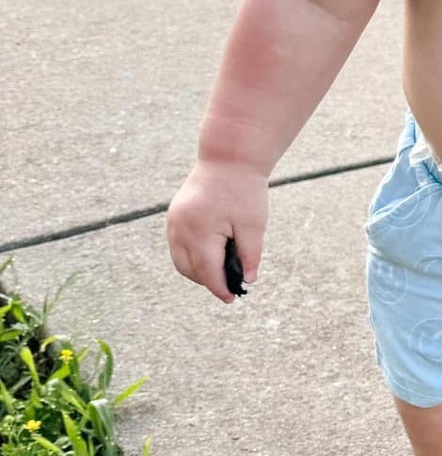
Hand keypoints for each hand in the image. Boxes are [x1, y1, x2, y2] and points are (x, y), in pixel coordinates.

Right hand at [167, 160, 268, 302]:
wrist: (229, 157)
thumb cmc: (245, 190)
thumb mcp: (253, 224)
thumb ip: (250, 255)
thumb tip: (248, 281)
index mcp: (200, 231)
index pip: (207, 271)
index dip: (219, 288)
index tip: (231, 299)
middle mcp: (181, 228)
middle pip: (189, 269)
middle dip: (208, 281)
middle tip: (228, 286)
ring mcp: (174, 221)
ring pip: (180, 260)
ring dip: (197, 270)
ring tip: (220, 273)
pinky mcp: (174, 215)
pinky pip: (177, 245)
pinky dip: (191, 255)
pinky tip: (210, 256)